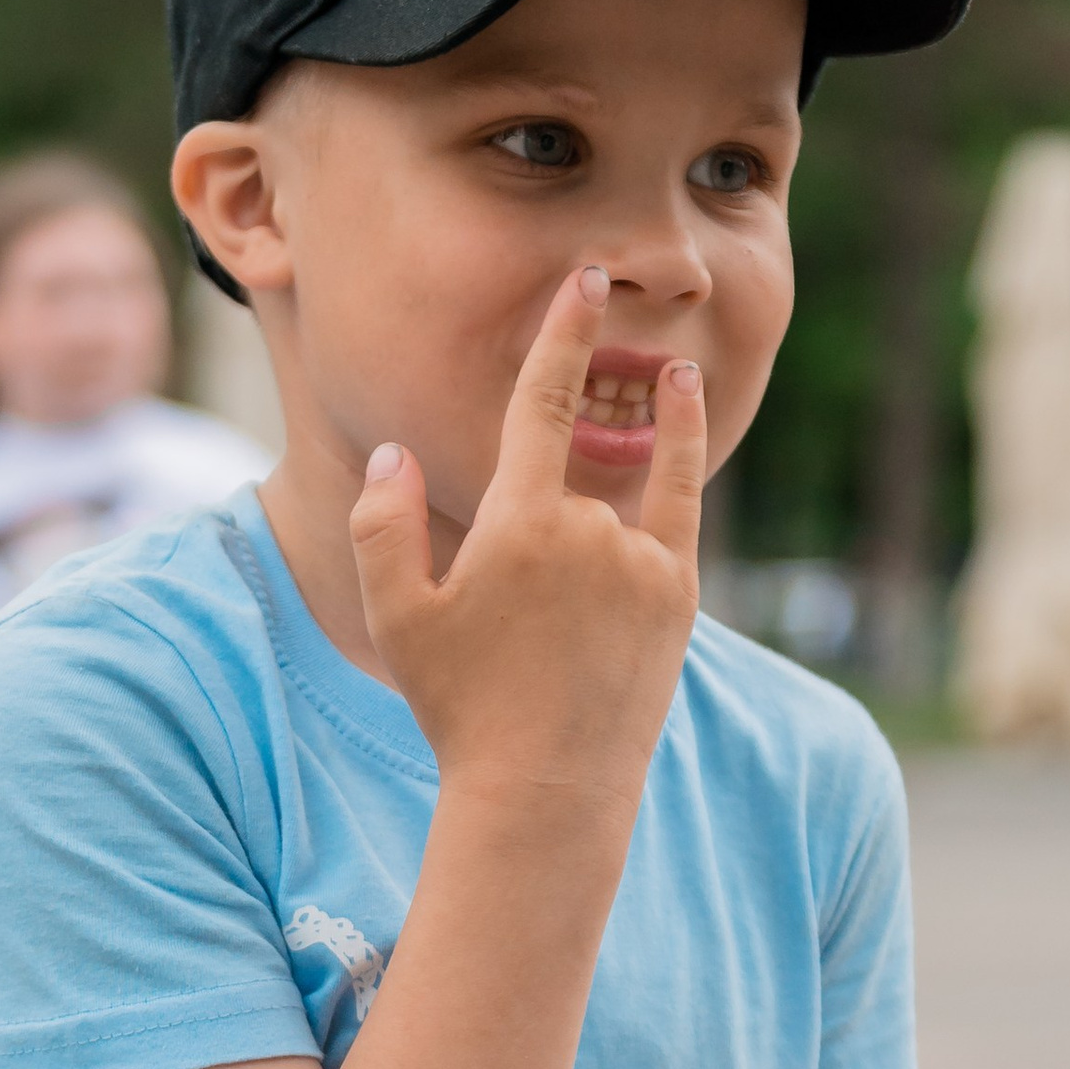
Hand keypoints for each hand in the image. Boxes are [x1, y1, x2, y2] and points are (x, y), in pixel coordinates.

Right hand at [347, 264, 704, 811]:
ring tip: (582, 527)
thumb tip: (395, 453)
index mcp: (519, 523)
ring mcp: (642, 561)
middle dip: (536, 515)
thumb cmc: (460, 707)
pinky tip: (685, 392)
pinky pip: (682, 494)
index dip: (565, 334)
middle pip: (567, 472)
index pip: (544, 401)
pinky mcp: (678, 592)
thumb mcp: (397, 618)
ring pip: (614, 494)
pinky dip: (683, 441)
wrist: (547, 790)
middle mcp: (591, 530)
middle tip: (519, 617)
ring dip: (593, 494)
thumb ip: (384, 525)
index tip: (585, 278)